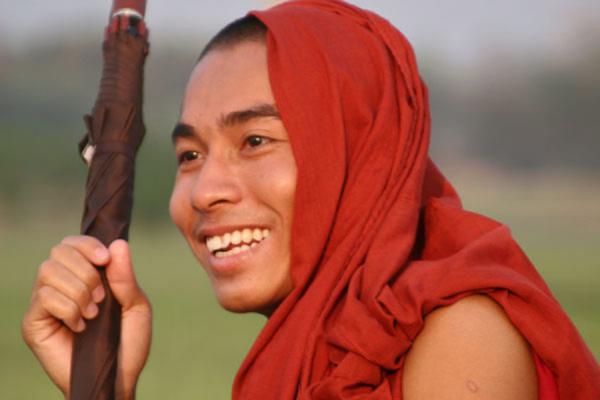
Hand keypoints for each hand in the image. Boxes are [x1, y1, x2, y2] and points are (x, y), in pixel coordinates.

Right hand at [22, 236, 151, 398]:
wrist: (117, 378)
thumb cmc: (129, 343)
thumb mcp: (136, 306)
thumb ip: (125, 277)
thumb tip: (118, 244)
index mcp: (85, 276)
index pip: (73, 244)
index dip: (87, 245)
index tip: (105, 260)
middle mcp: (61, 285)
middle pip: (59, 251)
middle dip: (86, 271)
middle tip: (101, 299)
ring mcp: (45, 303)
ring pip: (48, 271)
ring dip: (77, 291)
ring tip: (92, 314)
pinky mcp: (34, 322)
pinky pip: (44, 298)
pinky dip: (68, 309)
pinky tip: (80, 327)